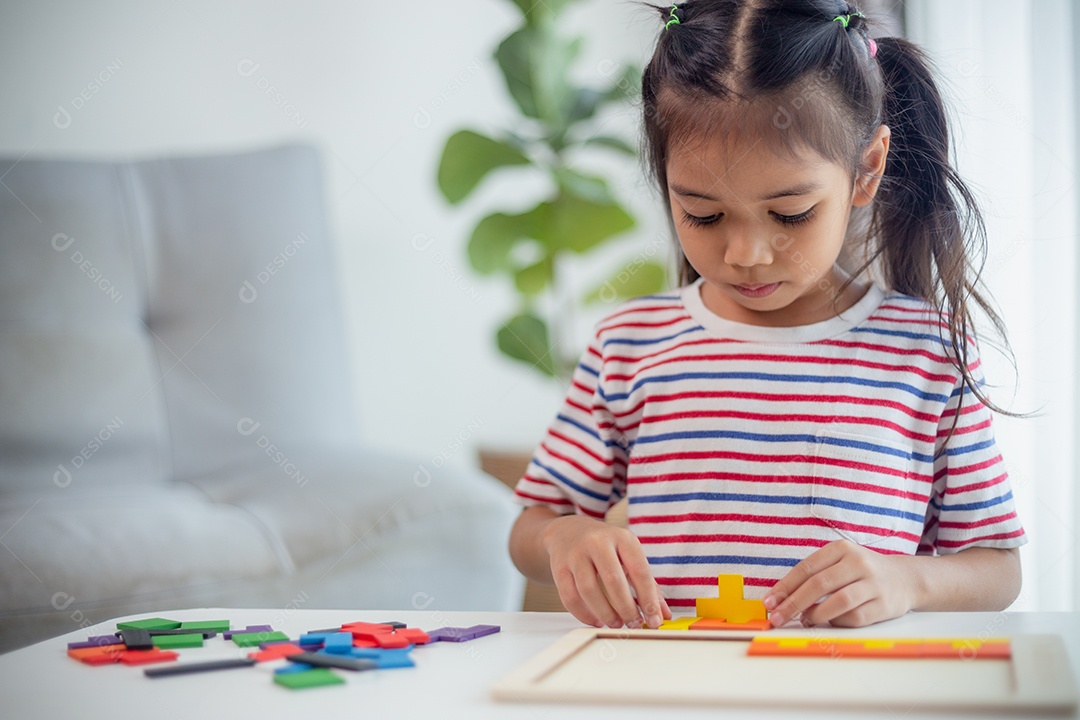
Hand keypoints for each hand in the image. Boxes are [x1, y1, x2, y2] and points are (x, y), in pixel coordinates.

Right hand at [542, 514, 670, 628]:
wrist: (568, 532)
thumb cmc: (606, 548)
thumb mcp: (629, 557)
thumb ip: (648, 585)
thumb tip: (663, 615)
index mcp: (622, 538)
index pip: (639, 571)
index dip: (648, 599)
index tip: (654, 620)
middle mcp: (598, 542)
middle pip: (613, 581)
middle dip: (626, 609)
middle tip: (634, 625)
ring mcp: (576, 554)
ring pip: (589, 590)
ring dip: (605, 614)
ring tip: (616, 623)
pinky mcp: (559, 567)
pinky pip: (570, 597)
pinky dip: (584, 615)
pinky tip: (596, 620)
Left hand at [763, 540, 916, 627]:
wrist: (905, 579)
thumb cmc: (861, 572)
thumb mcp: (839, 563)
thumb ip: (813, 577)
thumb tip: (780, 599)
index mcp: (841, 549)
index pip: (806, 568)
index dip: (785, 587)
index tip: (769, 602)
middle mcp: (858, 563)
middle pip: (819, 584)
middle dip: (793, 603)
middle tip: (777, 617)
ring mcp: (873, 584)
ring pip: (837, 602)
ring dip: (815, 615)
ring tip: (804, 620)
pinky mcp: (884, 605)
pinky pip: (854, 618)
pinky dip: (837, 622)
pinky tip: (830, 621)